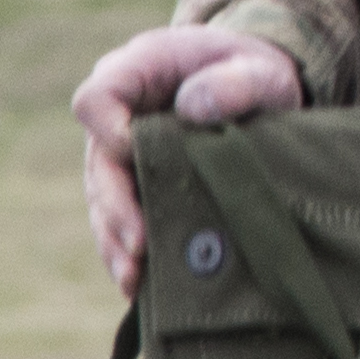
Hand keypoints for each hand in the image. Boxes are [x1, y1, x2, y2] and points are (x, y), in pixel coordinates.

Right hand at [70, 26, 305, 298]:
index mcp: (139, 70)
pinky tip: (138, 287)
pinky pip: (121, 221)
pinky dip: (127, 253)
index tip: (134, 151)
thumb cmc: (257, 72)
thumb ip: (233, 83)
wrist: (261, 90)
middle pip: (97, 162)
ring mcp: (123, 154)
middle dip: (115, 207)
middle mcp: (121, 115)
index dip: (109, 128)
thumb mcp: (261, 70)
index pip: (98, 97)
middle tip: (139, 245)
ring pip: (104, 200)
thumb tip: (192, 109)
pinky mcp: (137, 186)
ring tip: (134, 279)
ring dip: (116, 241)